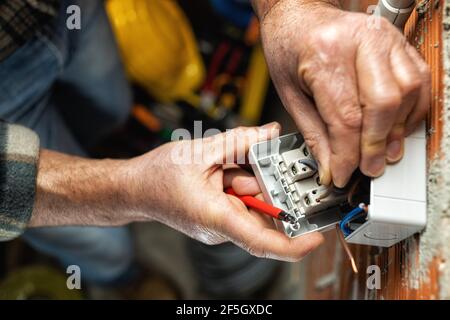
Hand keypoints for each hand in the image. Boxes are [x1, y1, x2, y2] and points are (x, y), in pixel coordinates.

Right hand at [122, 123, 323, 261]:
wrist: (134, 188)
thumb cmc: (158, 176)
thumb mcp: (200, 151)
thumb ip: (239, 141)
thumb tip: (270, 132)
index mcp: (216, 217)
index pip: (262, 241)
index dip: (295, 244)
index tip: (317, 237)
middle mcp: (222, 227)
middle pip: (263, 210)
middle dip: (263, 183)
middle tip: (248, 160)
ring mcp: (222, 223)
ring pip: (254, 201)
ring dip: (247, 178)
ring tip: (222, 164)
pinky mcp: (221, 215)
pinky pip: (243, 198)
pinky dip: (240, 179)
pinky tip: (221, 169)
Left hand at [258, 0, 430, 186]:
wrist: (298, 14)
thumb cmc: (289, 48)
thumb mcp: (290, 94)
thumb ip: (314, 134)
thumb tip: (330, 168)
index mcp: (325, 55)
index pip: (346, 118)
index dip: (348, 155)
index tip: (343, 174)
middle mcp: (360, 41)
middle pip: (383, 103)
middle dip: (376, 145)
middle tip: (369, 167)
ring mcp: (384, 37)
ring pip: (408, 91)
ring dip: (399, 129)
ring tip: (384, 152)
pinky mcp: (398, 40)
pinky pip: (419, 79)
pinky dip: (412, 109)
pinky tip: (398, 126)